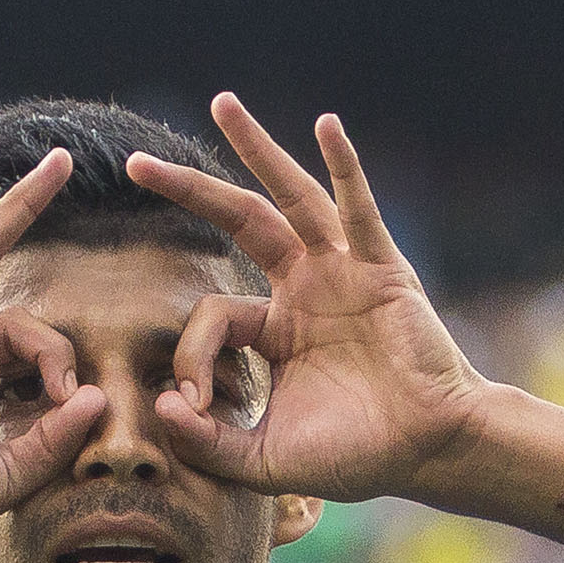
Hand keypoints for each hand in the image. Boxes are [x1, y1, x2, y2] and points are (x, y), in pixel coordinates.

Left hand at [126, 93, 489, 502]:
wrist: (428, 452)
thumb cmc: (356, 455)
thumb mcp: (264, 459)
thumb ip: (209, 444)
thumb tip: (162, 408)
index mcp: (277, 328)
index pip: (214, 313)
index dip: (192, 356)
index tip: (194, 404)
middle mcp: (306, 288)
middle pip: (239, 221)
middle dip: (188, 190)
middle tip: (135, 164)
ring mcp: (343, 272)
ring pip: (290, 198)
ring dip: (256, 149)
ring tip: (222, 103)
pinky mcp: (381, 269)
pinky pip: (359, 209)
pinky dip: (345, 166)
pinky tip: (327, 125)